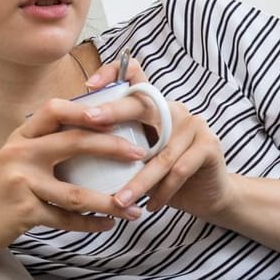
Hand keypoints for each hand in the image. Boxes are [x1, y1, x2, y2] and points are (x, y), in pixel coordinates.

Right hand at [0, 96, 147, 259]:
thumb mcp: (13, 159)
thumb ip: (44, 147)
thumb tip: (90, 139)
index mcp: (21, 136)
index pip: (55, 110)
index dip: (86, 109)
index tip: (116, 114)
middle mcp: (20, 153)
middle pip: (74, 143)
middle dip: (112, 147)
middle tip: (140, 154)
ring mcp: (21, 183)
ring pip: (76, 193)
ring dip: (110, 202)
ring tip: (135, 208)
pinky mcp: (23, 212)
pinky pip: (65, 219)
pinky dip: (89, 224)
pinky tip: (107, 225)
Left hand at [84, 57, 239, 221]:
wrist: (207, 195)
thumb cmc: (164, 176)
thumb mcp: (137, 157)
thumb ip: (117, 144)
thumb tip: (70, 146)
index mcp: (154, 106)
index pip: (134, 74)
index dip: (112, 73)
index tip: (88, 87)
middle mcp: (174, 109)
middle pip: (142, 104)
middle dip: (113, 112)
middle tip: (89, 122)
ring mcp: (194, 125)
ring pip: (159, 153)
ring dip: (138, 181)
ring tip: (119, 201)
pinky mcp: (209, 145)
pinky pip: (180, 170)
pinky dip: (162, 191)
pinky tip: (150, 207)